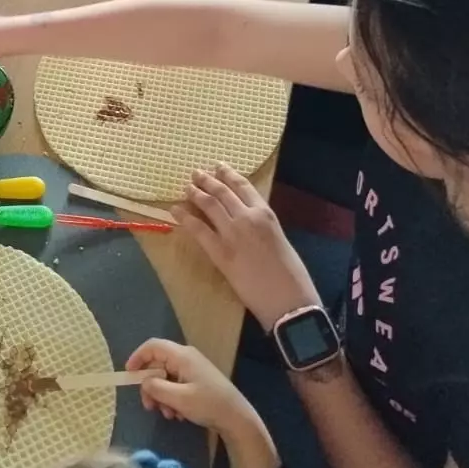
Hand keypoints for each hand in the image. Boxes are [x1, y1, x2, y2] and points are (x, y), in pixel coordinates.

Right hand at [125, 339, 279, 467]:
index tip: (129, 375)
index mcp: (182, 356)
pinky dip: (172, 399)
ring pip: (166, 378)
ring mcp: (192, 370)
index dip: (138, 357)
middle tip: (149, 406)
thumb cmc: (208, 404)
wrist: (237, 419)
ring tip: (168, 415)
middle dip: (151, 386)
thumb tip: (144, 381)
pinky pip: (176, 386)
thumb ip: (157, 388)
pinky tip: (178, 415)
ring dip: (162, 396)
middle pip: (158, 365)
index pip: (153, 346)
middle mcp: (186, 358)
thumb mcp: (179, 398)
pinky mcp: (197, 382)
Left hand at [175, 163, 319, 333]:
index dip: (228, 174)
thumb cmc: (292, 275)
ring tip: (186, 187)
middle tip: (196, 174)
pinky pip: (198, 230)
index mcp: (265, 213)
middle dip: (207, 180)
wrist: (289, 301)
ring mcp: (232, 233)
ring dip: (195, 193)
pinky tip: (176, 211)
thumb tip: (248, 221)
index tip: (218, 167)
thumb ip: (262, 226)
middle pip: (222, 192)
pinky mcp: (220, 253)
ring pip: (209, 205)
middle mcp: (247, 217)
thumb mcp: (279, 240)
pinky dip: (185, 218)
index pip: (243, 185)